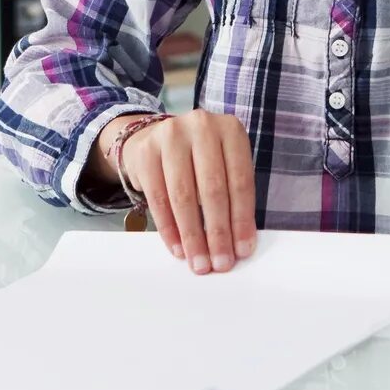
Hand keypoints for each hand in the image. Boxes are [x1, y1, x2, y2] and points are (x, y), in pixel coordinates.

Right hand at [107, 110, 256, 274]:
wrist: (155, 139)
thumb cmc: (199, 159)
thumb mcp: (224, 165)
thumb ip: (233, 195)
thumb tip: (239, 244)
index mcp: (231, 129)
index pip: (240, 181)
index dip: (242, 220)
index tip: (243, 251)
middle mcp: (201, 126)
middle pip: (212, 189)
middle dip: (217, 232)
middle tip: (220, 263)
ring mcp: (170, 135)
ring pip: (184, 196)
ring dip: (193, 236)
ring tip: (199, 262)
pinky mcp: (146, 152)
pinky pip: (158, 198)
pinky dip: (169, 228)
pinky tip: (177, 248)